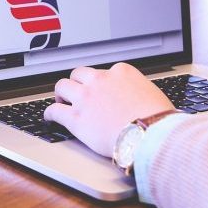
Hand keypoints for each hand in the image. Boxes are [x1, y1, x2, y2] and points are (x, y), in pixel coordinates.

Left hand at [44, 63, 173, 156]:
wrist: (151, 134)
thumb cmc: (158, 119)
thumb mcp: (152, 94)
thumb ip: (139, 91)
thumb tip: (139, 99)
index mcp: (121, 72)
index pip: (103, 72)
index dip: (100, 83)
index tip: (99, 90)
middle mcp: (100, 80)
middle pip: (79, 74)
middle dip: (77, 82)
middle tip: (76, 92)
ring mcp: (86, 98)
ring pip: (62, 86)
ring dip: (61, 93)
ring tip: (60, 100)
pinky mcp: (76, 118)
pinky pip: (54, 110)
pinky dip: (49, 114)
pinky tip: (50, 118)